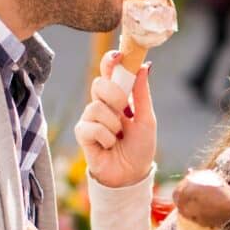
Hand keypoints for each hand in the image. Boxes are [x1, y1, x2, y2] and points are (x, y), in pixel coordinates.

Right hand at [73, 51, 156, 188]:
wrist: (132, 174)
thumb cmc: (140, 147)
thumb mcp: (147, 119)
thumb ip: (142, 93)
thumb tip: (144, 66)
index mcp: (118, 97)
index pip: (109, 72)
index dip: (110, 61)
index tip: (118, 55)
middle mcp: (102, 104)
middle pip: (99, 84)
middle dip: (115, 96)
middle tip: (125, 111)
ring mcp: (90, 118)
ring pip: (95, 107)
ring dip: (113, 124)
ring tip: (118, 137)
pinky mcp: (82, 134)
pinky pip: (90, 126)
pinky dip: (105, 137)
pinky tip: (109, 145)